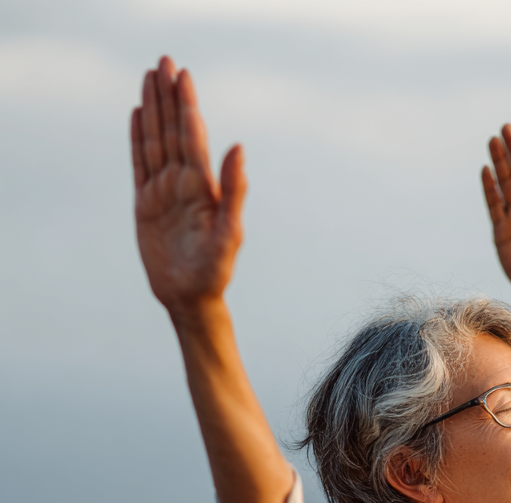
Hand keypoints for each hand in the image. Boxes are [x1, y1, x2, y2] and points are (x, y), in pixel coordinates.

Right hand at [131, 57, 245, 314]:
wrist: (191, 297)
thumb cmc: (216, 271)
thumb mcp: (229, 232)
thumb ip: (233, 190)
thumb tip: (238, 147)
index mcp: (204, 188)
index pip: (193, 138)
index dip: (187, 106)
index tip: (183, 75)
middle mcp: (184, 184)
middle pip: (173, 131)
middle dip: (168, 97)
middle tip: (164, 61)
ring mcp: (164, 192)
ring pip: (155, 141)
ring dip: (152, 110)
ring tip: (149, 78)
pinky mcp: (146, 204)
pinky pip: (139, 164)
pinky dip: (137, 139)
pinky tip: (138, 116)